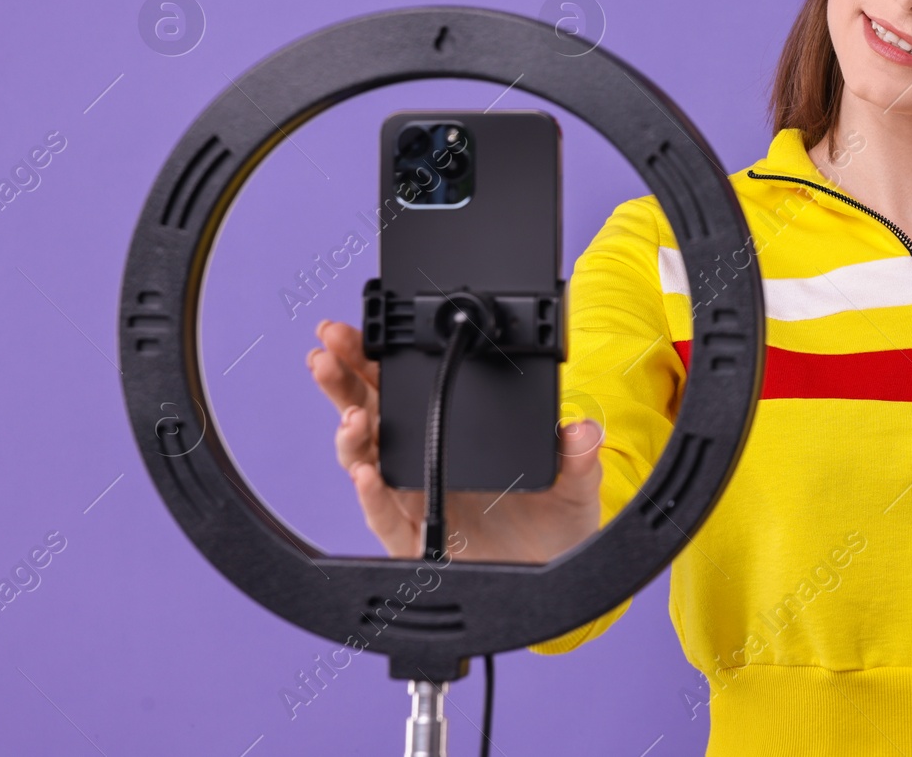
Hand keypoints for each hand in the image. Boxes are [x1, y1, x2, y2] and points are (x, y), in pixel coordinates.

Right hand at [307, 319, 603, 562]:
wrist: (556, 576)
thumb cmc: (555, 521)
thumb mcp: (574, 478)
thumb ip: (577, 453)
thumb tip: (584, 427)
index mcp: (455, 437)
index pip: (405, 391)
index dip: (376, 363)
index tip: (358, 335)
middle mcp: (427, 466)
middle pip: (372, 416)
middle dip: (345, 382)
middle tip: (327, 353)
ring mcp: (418, 503)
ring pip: (367, 463)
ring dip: (352, 437)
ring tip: (351, 414)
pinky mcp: (418, 543)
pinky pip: (386, 517)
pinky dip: (374, 496)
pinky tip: (368, 475)